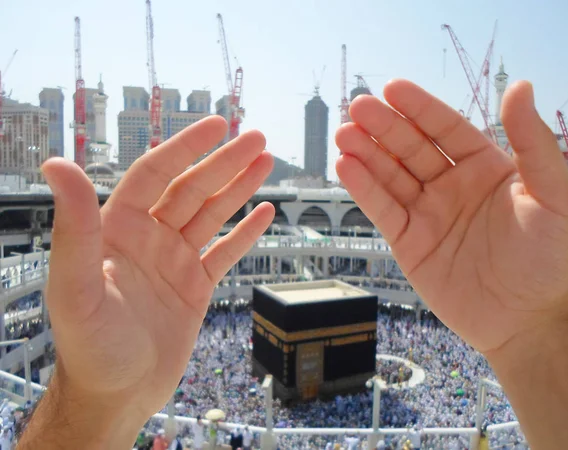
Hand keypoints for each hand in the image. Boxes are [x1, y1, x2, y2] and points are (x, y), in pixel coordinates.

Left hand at [42, 116, 273, 424]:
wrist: (116, 395)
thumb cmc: (89, 347)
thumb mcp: (76, 287)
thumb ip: (73, 227)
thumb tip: (55, 164)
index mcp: (118, 229)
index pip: (156, 174)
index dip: (186, 148)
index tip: (216, 126)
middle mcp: (148, 238)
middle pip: (192, 189)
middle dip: (225, 163)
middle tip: (257, 139)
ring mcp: (174, 261)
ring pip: (212, 215)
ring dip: (239, 189)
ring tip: (266, 163)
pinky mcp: (194, 286)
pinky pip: (225, 252)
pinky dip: (245, 233)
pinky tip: (264, 214)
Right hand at [336, 80, 567, 353]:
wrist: (523, 321)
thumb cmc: (546, 260)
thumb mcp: (552, 196)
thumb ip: (534, 143)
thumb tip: (520, 86)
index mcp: (485, 168)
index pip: (446, 129)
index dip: (419, 108)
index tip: (392, 89)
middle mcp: (452, 186)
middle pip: (411, 148)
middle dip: (384, 127)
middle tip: (357, 107)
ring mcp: (428, 213)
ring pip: (390, 175)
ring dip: (366, 153)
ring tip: (344, 134)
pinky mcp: (409, 242)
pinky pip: (383, 210)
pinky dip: (364, 189)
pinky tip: (346, 167)